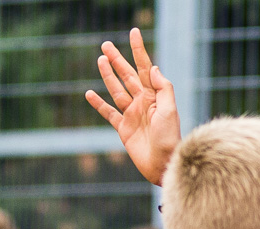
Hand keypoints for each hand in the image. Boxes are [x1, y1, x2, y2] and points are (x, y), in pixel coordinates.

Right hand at [85, 29, 181, 185]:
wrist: (163, 164)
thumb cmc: (170, 138)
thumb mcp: (170, 110)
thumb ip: (163, 88)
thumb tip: (153, 67)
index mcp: (155, 96)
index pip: (144, 68)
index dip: (139, 50)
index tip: (133, 32)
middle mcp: (143, 102)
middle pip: (127, 76)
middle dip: (117, 60)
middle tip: (106, 44)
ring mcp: (132, 114)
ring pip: (117, 90)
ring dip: (108, 76)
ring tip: (100, 60)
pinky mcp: (123, 129)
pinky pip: (108, 113)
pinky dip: (98, 104)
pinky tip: (89, 93)